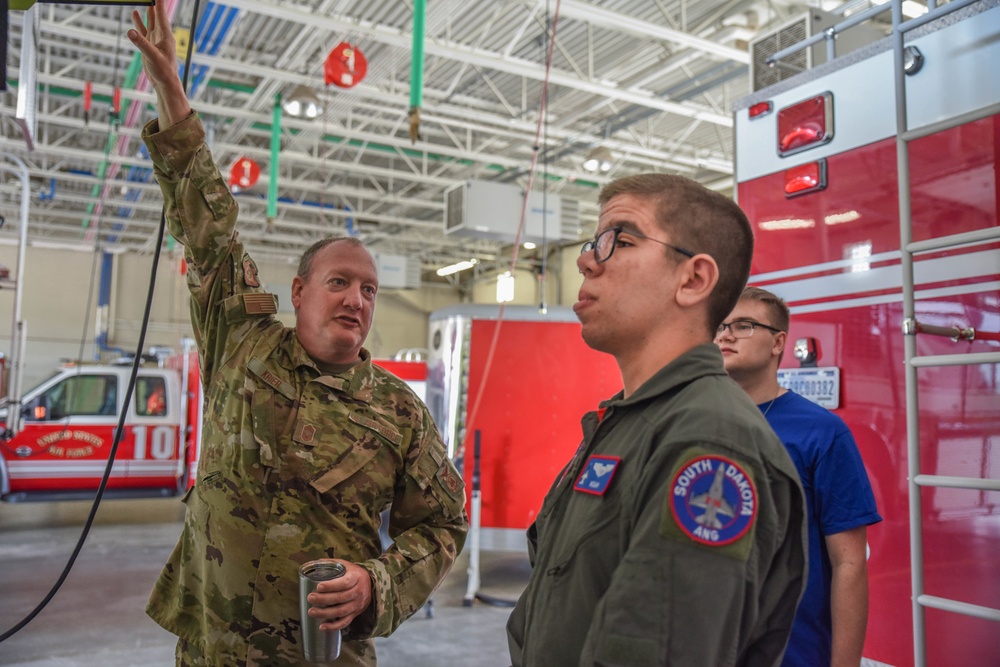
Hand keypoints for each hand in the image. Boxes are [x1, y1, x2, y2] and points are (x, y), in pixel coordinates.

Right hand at [127, 3, 189, 127]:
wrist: (164, 83)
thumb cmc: (164, 71)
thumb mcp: (152, 57)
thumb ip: (142, 44)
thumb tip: (130, 31)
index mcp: (166, 36)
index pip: (161, 15)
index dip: (159, 4)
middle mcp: (161, 36)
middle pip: (156, 16)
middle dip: (153, 5)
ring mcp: (155, 40)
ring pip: (150, 22)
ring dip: (147, 12)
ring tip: (144, 1)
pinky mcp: (149, 46)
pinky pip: (143, 31)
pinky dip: (139, 23)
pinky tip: (136, 15)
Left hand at [307, 560, 373, 631]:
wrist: (371, 584)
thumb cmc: (354, 573)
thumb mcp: (347, 565)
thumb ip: (332, 564)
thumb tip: (315, 562)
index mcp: (356, 578)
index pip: (345, 583)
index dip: (331, 586)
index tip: (318, 587)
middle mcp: (359, 592)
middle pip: (341, 598)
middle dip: (324, 599)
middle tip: (310, 598)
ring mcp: (358, 604)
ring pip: (342, 611)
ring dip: (325, 613)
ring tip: (312, 611)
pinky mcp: (356, 614)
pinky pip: (345, 622)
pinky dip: (333, 626)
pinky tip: (322, 626)